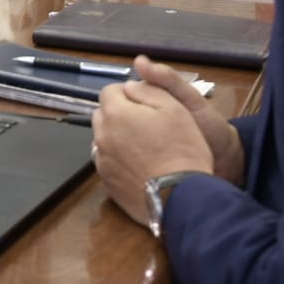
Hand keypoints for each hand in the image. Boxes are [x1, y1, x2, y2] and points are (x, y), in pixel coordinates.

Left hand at [92, 57, 222, 223]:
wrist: (182, 197)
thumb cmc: (182, 149)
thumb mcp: (175, 108)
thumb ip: (148, 90)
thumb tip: (129, 86)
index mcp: (115, 114)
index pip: (109, 91)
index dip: (128, 94)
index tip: (145, 103)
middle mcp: (101, 135)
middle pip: (103, 114)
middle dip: (120, 114)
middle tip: (146, 124)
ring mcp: (101, 161)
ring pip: (104, 138)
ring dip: (117, 136)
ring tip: (144, 147)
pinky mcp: (107, 182)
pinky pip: (108, 161)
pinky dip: (119, 158)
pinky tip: (140, 165)